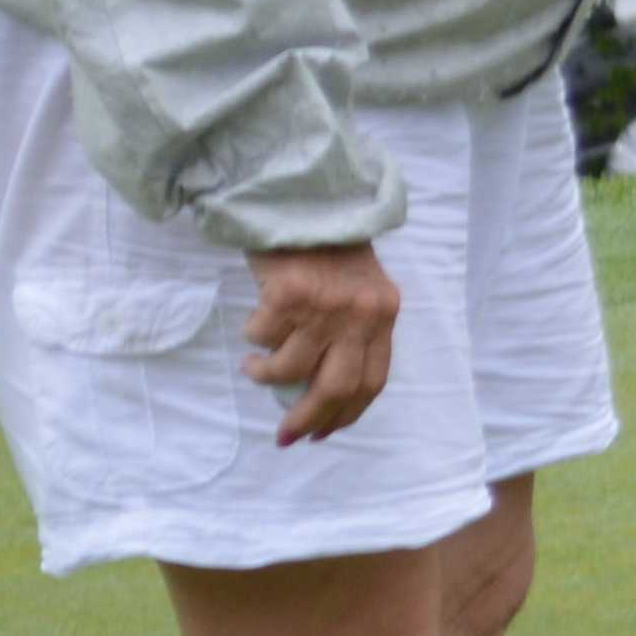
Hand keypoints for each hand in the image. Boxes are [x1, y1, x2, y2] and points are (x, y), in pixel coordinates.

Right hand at [240, 244, 401, 444]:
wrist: (304, 199)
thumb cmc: (327, 248)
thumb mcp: (357, 290)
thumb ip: (351, 332)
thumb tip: (317, 392)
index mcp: (384, 314)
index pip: (372, 380)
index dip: (347, 414)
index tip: (323, 433)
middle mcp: (360, 313)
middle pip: (336, 388)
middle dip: (308, 419)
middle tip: (286, 435)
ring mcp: (325, 304)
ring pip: (289, 368)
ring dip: (265, 376)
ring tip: (254, 367)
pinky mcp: (289, 294)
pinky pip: (262, 337)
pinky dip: (253, 340)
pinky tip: (252, 330)